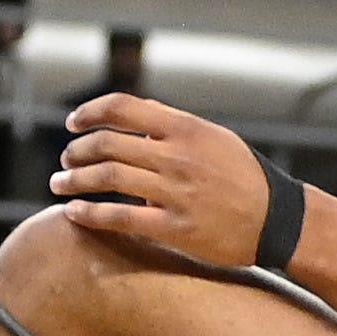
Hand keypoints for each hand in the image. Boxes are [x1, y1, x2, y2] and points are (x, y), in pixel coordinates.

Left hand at [53, 96, 292, 268]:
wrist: (278, 220)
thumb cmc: (244, 176)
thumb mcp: (215, 138)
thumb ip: (174, 123)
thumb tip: (138, 111)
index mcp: (185, 128)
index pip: (122, 107)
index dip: (89, 113)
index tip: (73, 124)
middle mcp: (177, 157)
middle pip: (107, 144)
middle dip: (76, 151)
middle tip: (65, 159)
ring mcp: (176, 193)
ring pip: (108, 179)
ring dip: (74, 180)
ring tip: (59, 184)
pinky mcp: (175, 228)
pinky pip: (120, 218)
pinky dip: (90, 213)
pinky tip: (73, 213)